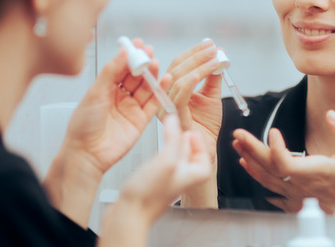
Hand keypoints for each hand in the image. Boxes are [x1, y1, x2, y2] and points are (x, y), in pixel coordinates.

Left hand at [45, 39, 164, 226]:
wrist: (86, 152)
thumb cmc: (83, 125)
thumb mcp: (95, 92)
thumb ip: (111, 71)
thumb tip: (123, 51)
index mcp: (105, 88)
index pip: (121, 67)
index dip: (130, 55)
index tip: (137, 44)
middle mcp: (119, 96)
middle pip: (136, 76)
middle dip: (143, 63)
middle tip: (149, 53)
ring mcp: (130, 108)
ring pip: (146, 88)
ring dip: (152, 75)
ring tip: (156, 64)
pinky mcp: (140, 120)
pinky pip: (153, 103)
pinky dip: (161, 92)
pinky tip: (165, 80)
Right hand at [99, 115, 211, 246]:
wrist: (130, 213)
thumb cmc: (150, 195)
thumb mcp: (167, 160)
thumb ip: (173, 138)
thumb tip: (174, 120)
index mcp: (195, 174)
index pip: (205, 154)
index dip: (198, 141)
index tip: (189, 131)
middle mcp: (183, 177)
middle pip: (189, 153)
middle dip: (183, 139)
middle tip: (177, 127)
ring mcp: (169, 178)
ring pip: (176, 155)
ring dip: (172, 143)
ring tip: (167, 133)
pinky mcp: (155, 179)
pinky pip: (163, 160)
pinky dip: (162, 150)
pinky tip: (155, 148)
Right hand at [165, 39, 221, 150]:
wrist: (206, 148)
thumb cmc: (205, 126)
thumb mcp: (211, 96)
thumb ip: (212, 77)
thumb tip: (218, 56)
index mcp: (170, 89)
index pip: (178, 65)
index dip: (193, 52)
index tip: (210, 44)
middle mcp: (164, 96)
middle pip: (176, 67)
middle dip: (196, 55)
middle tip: (213, 48)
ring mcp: (165, 105)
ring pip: (178, 76)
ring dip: (199, 63)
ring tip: (215, 57)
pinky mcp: (172, 114)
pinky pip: (182, 92)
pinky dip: (195, 77)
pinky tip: (208, 69)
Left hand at [232, 110, 334, 213]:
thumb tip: (332, 115)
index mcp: (314, 172)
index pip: (286, 164)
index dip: (275, 148)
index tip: (273, 131)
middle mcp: (300, 183)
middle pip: (270, 168)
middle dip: (251, 148)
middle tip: (239, 133)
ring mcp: (294, 192)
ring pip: (266, 177)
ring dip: (249, 159)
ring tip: (238, 144)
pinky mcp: (291, 196)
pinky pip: (268, 187)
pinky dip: (255, 174)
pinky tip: (246, 163)